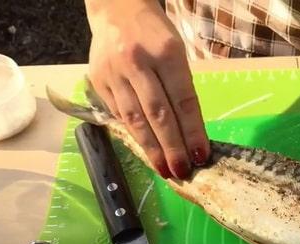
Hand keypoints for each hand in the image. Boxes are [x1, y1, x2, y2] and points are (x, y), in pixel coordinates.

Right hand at [85, 0, 208, 178]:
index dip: (193, 132)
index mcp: (166, 53)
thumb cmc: (155, 34)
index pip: (184, 101)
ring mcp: (114, 72)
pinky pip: (119, 114)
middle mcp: (138, 62)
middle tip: (182, 172)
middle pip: (158, 114)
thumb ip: (181, 88)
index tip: (201, 156)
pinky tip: (145, 149)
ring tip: (164, 169)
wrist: (116, 10)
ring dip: (151, 148)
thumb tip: (189, 133)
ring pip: (135, 118)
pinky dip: (134, 134)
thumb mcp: (177, 52)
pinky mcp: (98, 81)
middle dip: (172, 148)